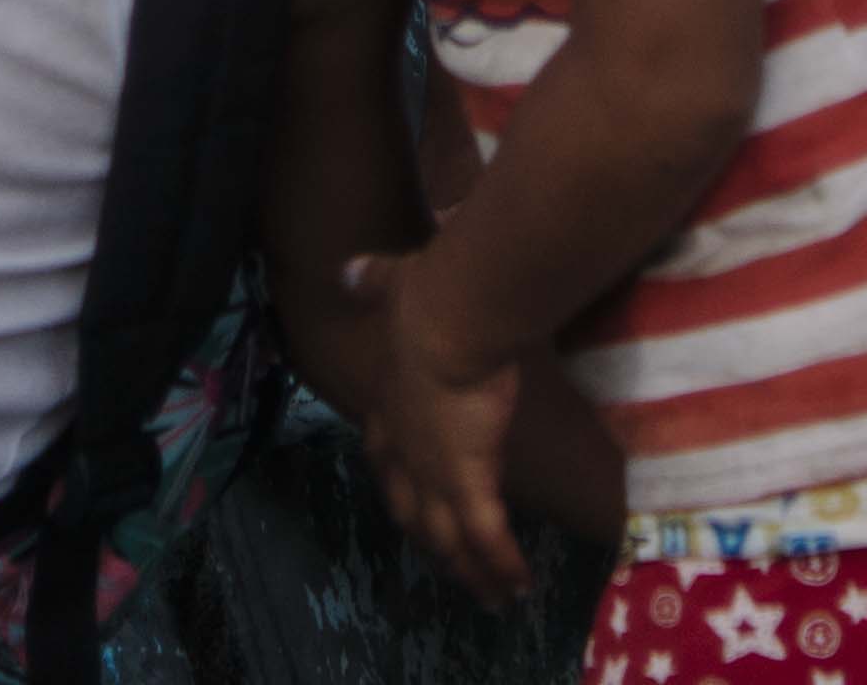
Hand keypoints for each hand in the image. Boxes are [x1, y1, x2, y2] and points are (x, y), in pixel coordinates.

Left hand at [336, 251, 533, 604]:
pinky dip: (500, 564)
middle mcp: (405, 451)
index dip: (396, 476)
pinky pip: (486, 535)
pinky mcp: (470, 481)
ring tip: (491, 597)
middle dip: (430, 539)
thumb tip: (348, 269)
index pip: (385, 455)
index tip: (404, 490)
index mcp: (387, 406)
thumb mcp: (392, 286)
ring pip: (447, 537)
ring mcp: (434, 472)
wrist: (447, 319)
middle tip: (447, 562)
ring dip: (468, 570)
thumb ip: (373, 282)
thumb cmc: (426, 299)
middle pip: (412, 510)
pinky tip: (518, 586)